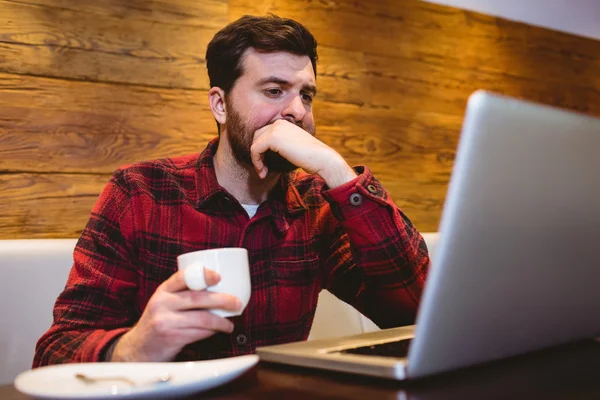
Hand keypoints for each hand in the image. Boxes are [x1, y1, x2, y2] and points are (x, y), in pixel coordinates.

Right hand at [109, 268, 240, 361]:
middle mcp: (162, 304)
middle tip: (236, 302)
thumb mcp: (164, 302)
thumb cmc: (159, 320)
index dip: (203, 274)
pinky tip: (218, 331)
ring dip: (220, 321)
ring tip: (230, 323)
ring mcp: (166, 322)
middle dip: (221, 300)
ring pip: (201, 319)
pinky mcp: (171, 338)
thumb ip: (183, 293)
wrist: (139, 348)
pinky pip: (198, 334)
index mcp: (163, 291)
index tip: (218, 277)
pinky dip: (211, 332)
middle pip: (197, 298)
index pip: (182, 277)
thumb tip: (219, 287)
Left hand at [251, 119, 355, 187]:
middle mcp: (278, 123)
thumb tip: (264, 154)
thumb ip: (280, 145)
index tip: (265, 165)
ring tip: (262, 172)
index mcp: (283, 123)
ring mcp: (275, 129)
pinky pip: (255, 149)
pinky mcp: (272, 138)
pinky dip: (256, 162)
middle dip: (257, 153)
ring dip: (256, 159)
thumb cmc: (310, 157)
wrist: (321, 158)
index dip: (261, 150)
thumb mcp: (292, 146)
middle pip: (256, 137)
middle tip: (262, 169)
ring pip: (254, 143)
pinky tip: (263, 171)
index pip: (263, 134)